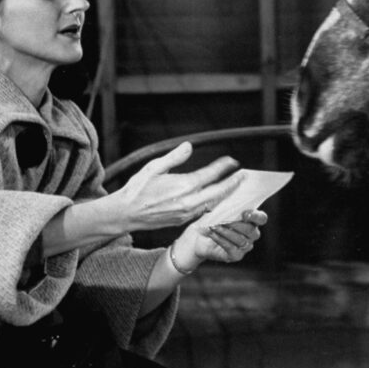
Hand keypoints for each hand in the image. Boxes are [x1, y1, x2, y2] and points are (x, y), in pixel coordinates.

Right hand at [113, 142, 240, 230]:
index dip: (223, 167)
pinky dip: (213, 205)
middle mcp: (188, 201)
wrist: (125, 213)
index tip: (232, 161)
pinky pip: (203, 212)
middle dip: (232, 183)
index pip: (210, 174)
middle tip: (243, 176)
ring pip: (212, 204)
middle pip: (218, 192)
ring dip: (224, 195)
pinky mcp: (182, 221)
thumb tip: (189, 146)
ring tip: (235, 187)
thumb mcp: (153, 167)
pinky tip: (217, 200)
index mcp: (182, 185)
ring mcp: (186, 213)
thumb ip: (174, 157)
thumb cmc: (137, 188)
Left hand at [174, 209, 267, 268]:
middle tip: (224, 220)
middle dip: (237, 225)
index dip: (256, 216)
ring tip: (214, 226)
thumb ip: (229, 200)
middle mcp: (251, 235)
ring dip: (226, 232)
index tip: (245, 213)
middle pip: (251, 231)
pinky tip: (212, 233)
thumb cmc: (212, 219)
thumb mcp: (220, 207)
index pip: (262, 219)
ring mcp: (244, 246)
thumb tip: (234, 187)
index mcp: (252, 220)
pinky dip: (220, 239)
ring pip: (240, 240)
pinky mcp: (235, 256)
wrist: (198, 236)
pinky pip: (230, 248)